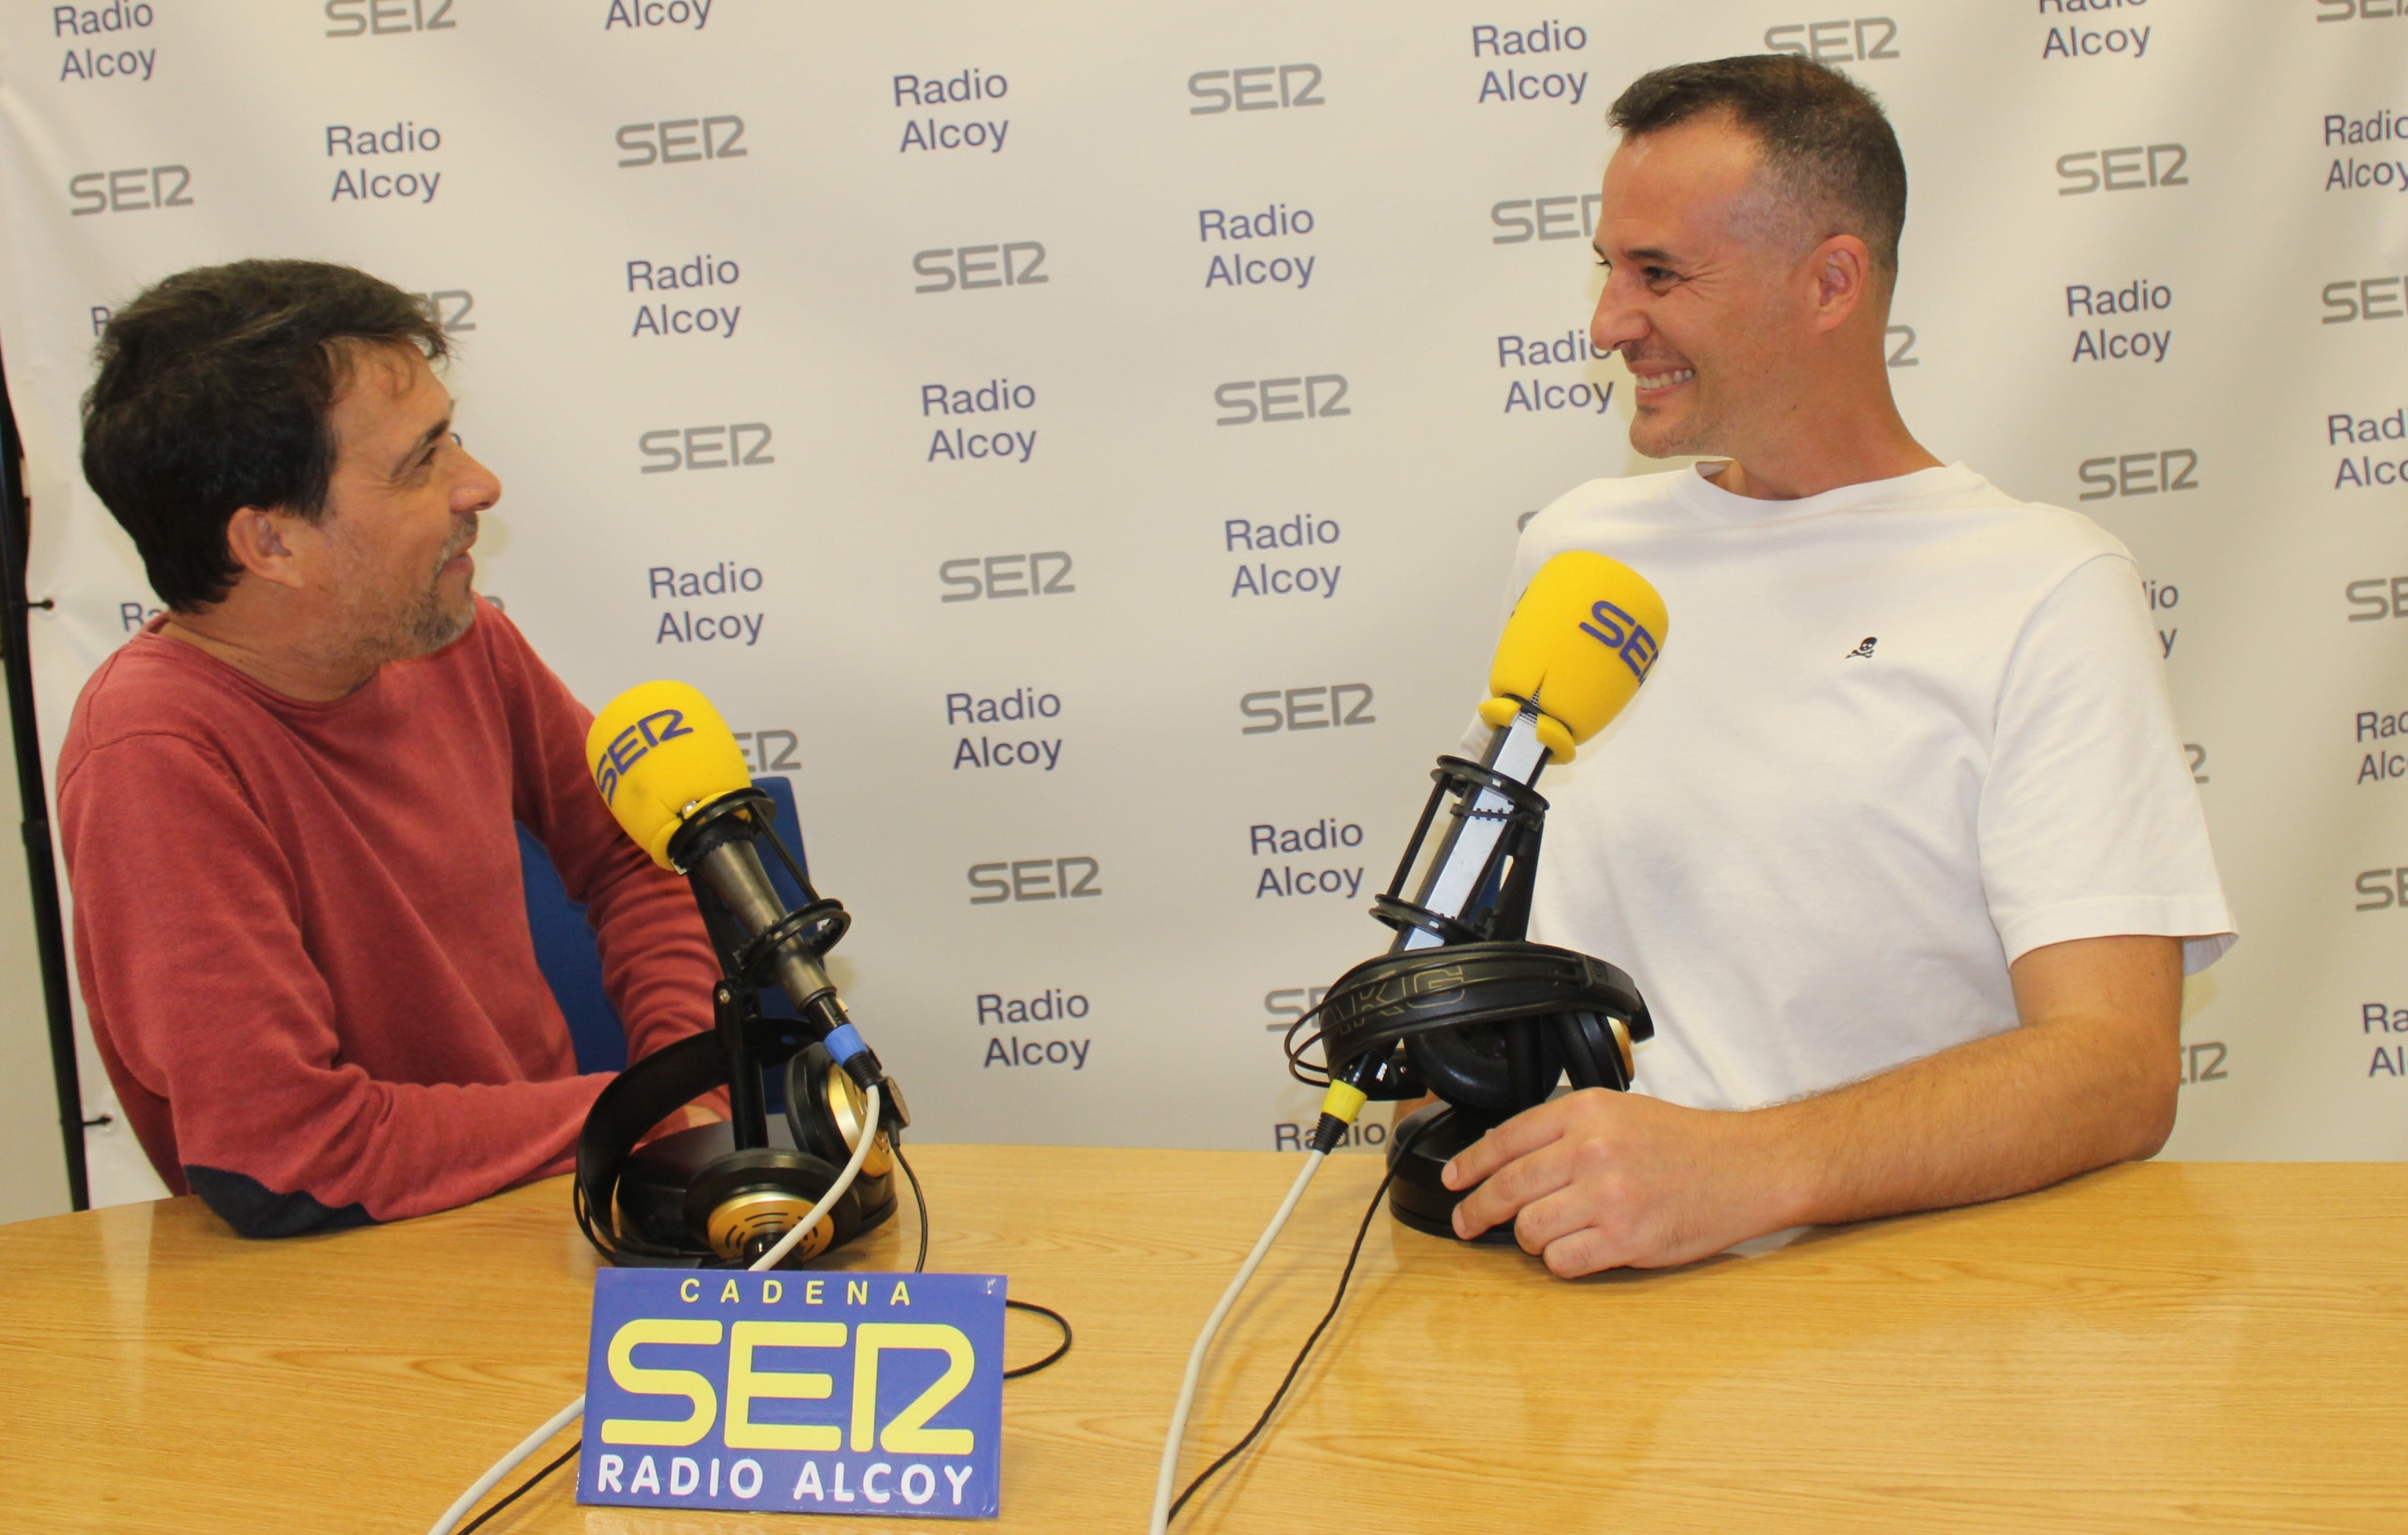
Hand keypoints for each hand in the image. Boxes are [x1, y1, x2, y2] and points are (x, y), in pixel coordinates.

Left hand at [1441, 1089, 1789, 1276]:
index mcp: (1585, 1113)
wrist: (1745, 1167)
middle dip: (1477, 1210)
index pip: (1504, 1140)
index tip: (1453, 1180)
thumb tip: (1506, 1154)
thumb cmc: (1685, 1143)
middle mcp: (1590, 1151)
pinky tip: (1571, 1251)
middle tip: (1466, 1222)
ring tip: (1541, 1234)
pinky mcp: (1625, 1239)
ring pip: (1529, 1228)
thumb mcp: (1619, 1111)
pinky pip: (1562, 1260)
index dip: (1469, 1165)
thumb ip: (1563, 1128)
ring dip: (1528, 1238)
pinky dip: (1559, 1261)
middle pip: (1506, 1187)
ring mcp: (1606, 1197)